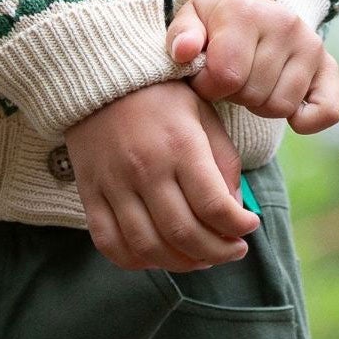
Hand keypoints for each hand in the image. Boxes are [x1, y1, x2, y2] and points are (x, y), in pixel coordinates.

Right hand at [64, 79, 261, 271]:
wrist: (101, 75)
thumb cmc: (162, 95)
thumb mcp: (203, 114)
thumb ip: (223, 161)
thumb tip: (234, 209)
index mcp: (180, 144)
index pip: (214, 206)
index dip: (239, 227)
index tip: (249, 227)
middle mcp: (146, 168)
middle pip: (184, 234)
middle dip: (218, 252)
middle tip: (232, 250)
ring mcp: (114, 183)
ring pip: (149, 246)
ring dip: (182, 263)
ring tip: (202, 257)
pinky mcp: (90, 192)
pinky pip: (110, 243)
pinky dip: (136, 261)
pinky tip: (159, 255)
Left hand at [163, 0, 338, 133]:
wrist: (250, 7)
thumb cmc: (214, 22)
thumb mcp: (190, 20)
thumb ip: (181, 36)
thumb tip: (184, 51)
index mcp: (246, 12)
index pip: (225, 76)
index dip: (208, 86)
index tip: (204, 75)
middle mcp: (284, 24)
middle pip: (252, 94)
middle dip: (233, 95)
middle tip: (229, 78)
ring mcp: (311, 45)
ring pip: (280, 107)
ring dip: (259, 104)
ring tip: (250, 82)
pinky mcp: (329, 66)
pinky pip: (327, 111)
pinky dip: (306, 121)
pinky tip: (287, 110)